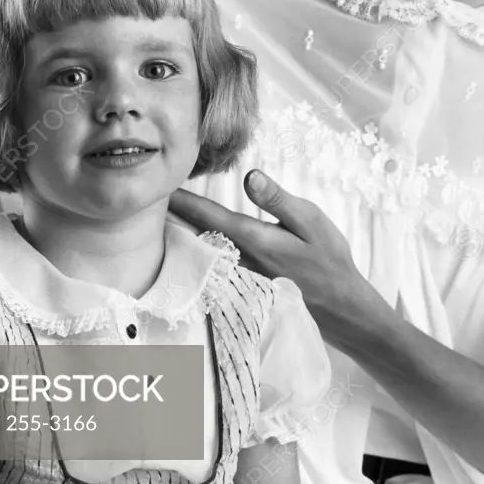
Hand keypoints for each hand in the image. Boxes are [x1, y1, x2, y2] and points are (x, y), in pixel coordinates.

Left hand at [169, 170, 370, 332]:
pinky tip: (182, 249)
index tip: (157, 187)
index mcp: (252, 240)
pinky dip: (194, 254)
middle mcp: (238, 260)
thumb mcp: (311, 221)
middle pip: (193, 236)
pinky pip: (210, 267)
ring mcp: (238, 277)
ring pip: (199, 253)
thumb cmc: (329, 259)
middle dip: (169, 219)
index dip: (181, 200)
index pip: (207, 216)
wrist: (341, 308)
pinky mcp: (243, 286)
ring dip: (176, 237)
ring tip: (153, 223)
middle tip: (141, 204)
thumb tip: (249, 176)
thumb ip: (278, 200)